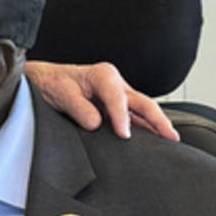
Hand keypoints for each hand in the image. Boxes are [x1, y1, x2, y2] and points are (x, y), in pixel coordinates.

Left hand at [27, 61, 179, 141]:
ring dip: (157, 124)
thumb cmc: (53, 84)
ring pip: (143, 109)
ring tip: (170, 140)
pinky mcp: (116, 106)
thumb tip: (95, 123)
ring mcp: (118, 94)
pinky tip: (154, 138)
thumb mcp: (61, 93)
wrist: (44, 82)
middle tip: (170, 137)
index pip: (118, 98)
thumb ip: (78, 107)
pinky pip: (136, 116)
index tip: (124, 135)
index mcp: (104, 75)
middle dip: (158, 119)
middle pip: (143, 102)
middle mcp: (115, 83)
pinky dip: (146, 126)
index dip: (122, 117)